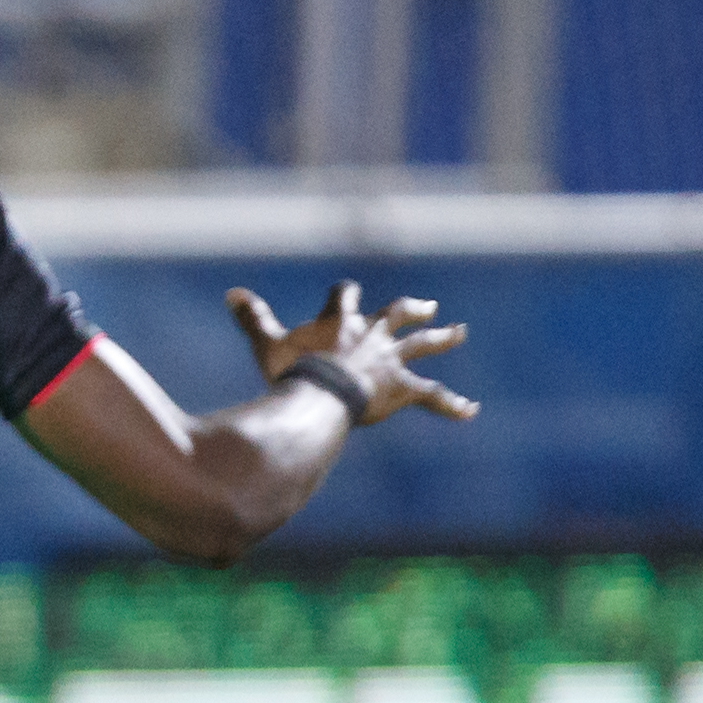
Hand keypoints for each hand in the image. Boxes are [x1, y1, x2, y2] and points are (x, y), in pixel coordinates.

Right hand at [228, 279, 475, 423]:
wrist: (323, 393)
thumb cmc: (292, 371)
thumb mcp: (267, 343)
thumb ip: (252, 319)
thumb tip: (231, 294)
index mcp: (341, 322)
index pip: (345, 296)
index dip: (345, 295)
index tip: (347, 291)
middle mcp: (373, 335)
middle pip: (398, 314)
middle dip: (413, 309)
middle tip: (429, 306)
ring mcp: (391, 361)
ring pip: (422, 346)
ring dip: (442, 338)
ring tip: (460, 332)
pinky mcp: (403, 388)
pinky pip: (432, 397)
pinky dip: (451, 405)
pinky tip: (470, 411)